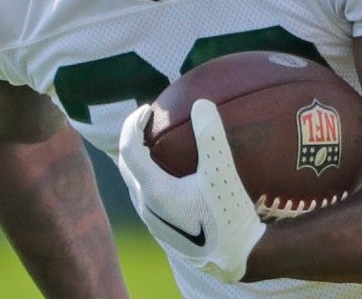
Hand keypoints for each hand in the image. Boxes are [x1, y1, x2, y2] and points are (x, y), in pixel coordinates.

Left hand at [117, 100, 265, 282]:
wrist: (235, 258)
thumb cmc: (229, 216)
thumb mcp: (223, 173)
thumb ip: (212, 137)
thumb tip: (201, 103)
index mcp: (154, 191)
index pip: (129, 149)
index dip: (133, 123)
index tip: (149, 108)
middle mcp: (146, 206)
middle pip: (125, 165)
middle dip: (132, 138)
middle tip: (149, 120)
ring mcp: (152, 220)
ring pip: (134, 182)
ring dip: (139, 158)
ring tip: (157, 142)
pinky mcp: (162, 229)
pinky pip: (146, 194)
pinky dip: (150, 174)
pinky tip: (174, 172)